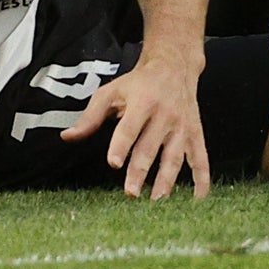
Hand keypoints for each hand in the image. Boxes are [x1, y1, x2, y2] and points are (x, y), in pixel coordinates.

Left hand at [62, 56, 209, 199]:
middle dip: (140, 170)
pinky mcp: (195, 134)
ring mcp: (182, 126)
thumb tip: (67, 137)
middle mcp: (164, 115)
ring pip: (174, 156)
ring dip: (166, 180)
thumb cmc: (138, 83)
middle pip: (150, 146)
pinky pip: (200, 160)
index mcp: (143, 102)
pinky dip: (201, 180)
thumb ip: (90, 117)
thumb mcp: (111, 92)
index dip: (121, 145)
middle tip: (130, 193)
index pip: (129, 127)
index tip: (113, 163)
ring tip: (156, 200)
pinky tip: (197, 199)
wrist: (174, 67)